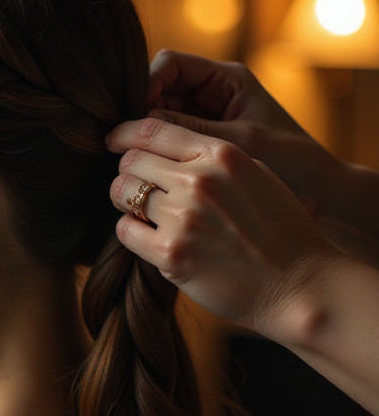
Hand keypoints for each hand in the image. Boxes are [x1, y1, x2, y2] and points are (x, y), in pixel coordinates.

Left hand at [106, 117, 341, 337]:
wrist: (300, 286)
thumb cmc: (281, 231)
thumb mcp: (257, 174)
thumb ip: (214, 158)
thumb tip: (170, 150)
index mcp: (221, 154)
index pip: (152, 129)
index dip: (125, 134)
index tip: (114, 141)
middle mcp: (199, 181)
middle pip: (131, 160)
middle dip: (128, 172)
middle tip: (135, 187)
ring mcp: (183, 218)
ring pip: (121, 192)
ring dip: (125, 201)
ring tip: (142, 213)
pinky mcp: (170, 254)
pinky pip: (125, 230)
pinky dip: (131, 232)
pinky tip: (148, 237)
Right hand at [147, 49, 341, 217]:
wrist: (321, 193)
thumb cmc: (292, 162)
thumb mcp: (238, 143)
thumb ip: (188, 130)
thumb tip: (138, 126)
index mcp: (226, 79)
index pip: (170, 65)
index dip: (147, 83)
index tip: (137, 115)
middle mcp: (212, 94)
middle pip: (158, 90)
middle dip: (141, 112)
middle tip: (129, 142)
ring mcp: (205, 120)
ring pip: (158, 117)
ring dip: (146, 135)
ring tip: (137, 158)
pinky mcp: (201, 146)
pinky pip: (168, 141)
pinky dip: (157, 152)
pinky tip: (151, 168)